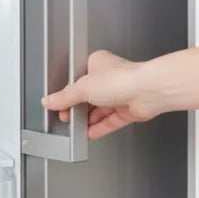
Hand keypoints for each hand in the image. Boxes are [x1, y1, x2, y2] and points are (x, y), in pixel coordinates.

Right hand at [41, 50, 162, 140]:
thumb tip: (49, 101)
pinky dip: (99, 128)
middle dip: (77, 109)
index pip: (76, 80)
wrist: (149, 91)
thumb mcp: (83, 87)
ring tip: (75, 129)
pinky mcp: (128, 110)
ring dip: (87, 120)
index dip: (66, 93)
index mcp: (97, 64)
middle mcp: (109, 78)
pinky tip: (89, 133)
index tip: (57, 104)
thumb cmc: (122, 78)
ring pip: (99, 110)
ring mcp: (119, 94)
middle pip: (87, 97)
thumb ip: (64, 97)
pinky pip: (109, 121)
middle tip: (65, 118)